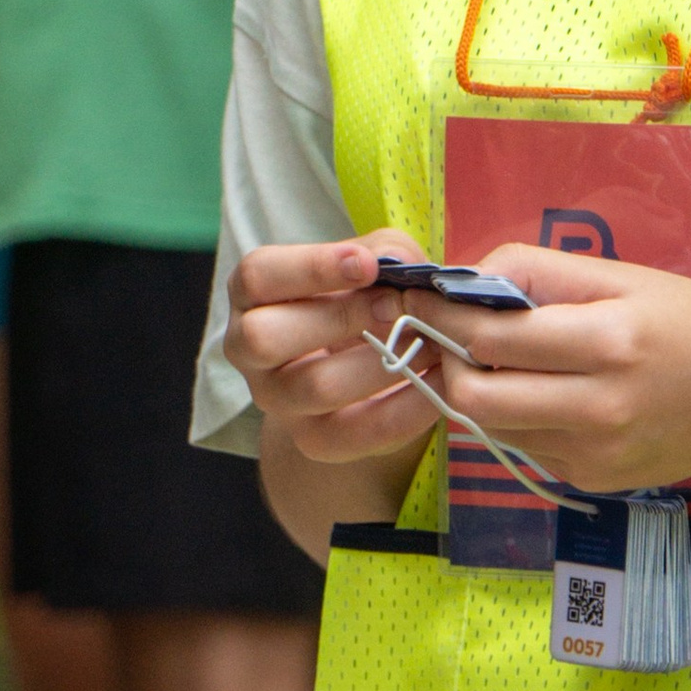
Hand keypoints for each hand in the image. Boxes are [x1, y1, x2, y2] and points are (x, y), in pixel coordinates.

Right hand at [226, 233, 458, 470]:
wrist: (360, 374)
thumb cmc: (359, 299)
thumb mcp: (368, 265)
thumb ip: (384, 250)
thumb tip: (403, 262)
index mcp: (252, 295)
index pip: (257, 277)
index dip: (310, 268)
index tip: (366, 264)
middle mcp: (249, 350)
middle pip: (265, 337)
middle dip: (339, 318)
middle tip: (396, 306)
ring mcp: (278, 401)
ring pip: (316, 386)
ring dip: (382, 361)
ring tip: (430, 342)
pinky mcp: (315, 440)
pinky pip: (359, 430)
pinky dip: (408, 406)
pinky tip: (441, 382)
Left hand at [228, 235, 690, 493]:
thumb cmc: (685, 319)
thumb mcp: (621, 276)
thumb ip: (540, 273)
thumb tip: (464, 276)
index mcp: (609, 342)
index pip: (492, 335)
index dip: (441, 313)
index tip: (416, 294)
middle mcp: (599, 408)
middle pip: (474, 395)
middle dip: (444, 359)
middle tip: (442, 331)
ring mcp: (592, 455)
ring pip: (490, 424)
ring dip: (474, 388)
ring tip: (488, 355)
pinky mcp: (589, 480)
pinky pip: (523, 445)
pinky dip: (513, 414)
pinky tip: (539, 389)